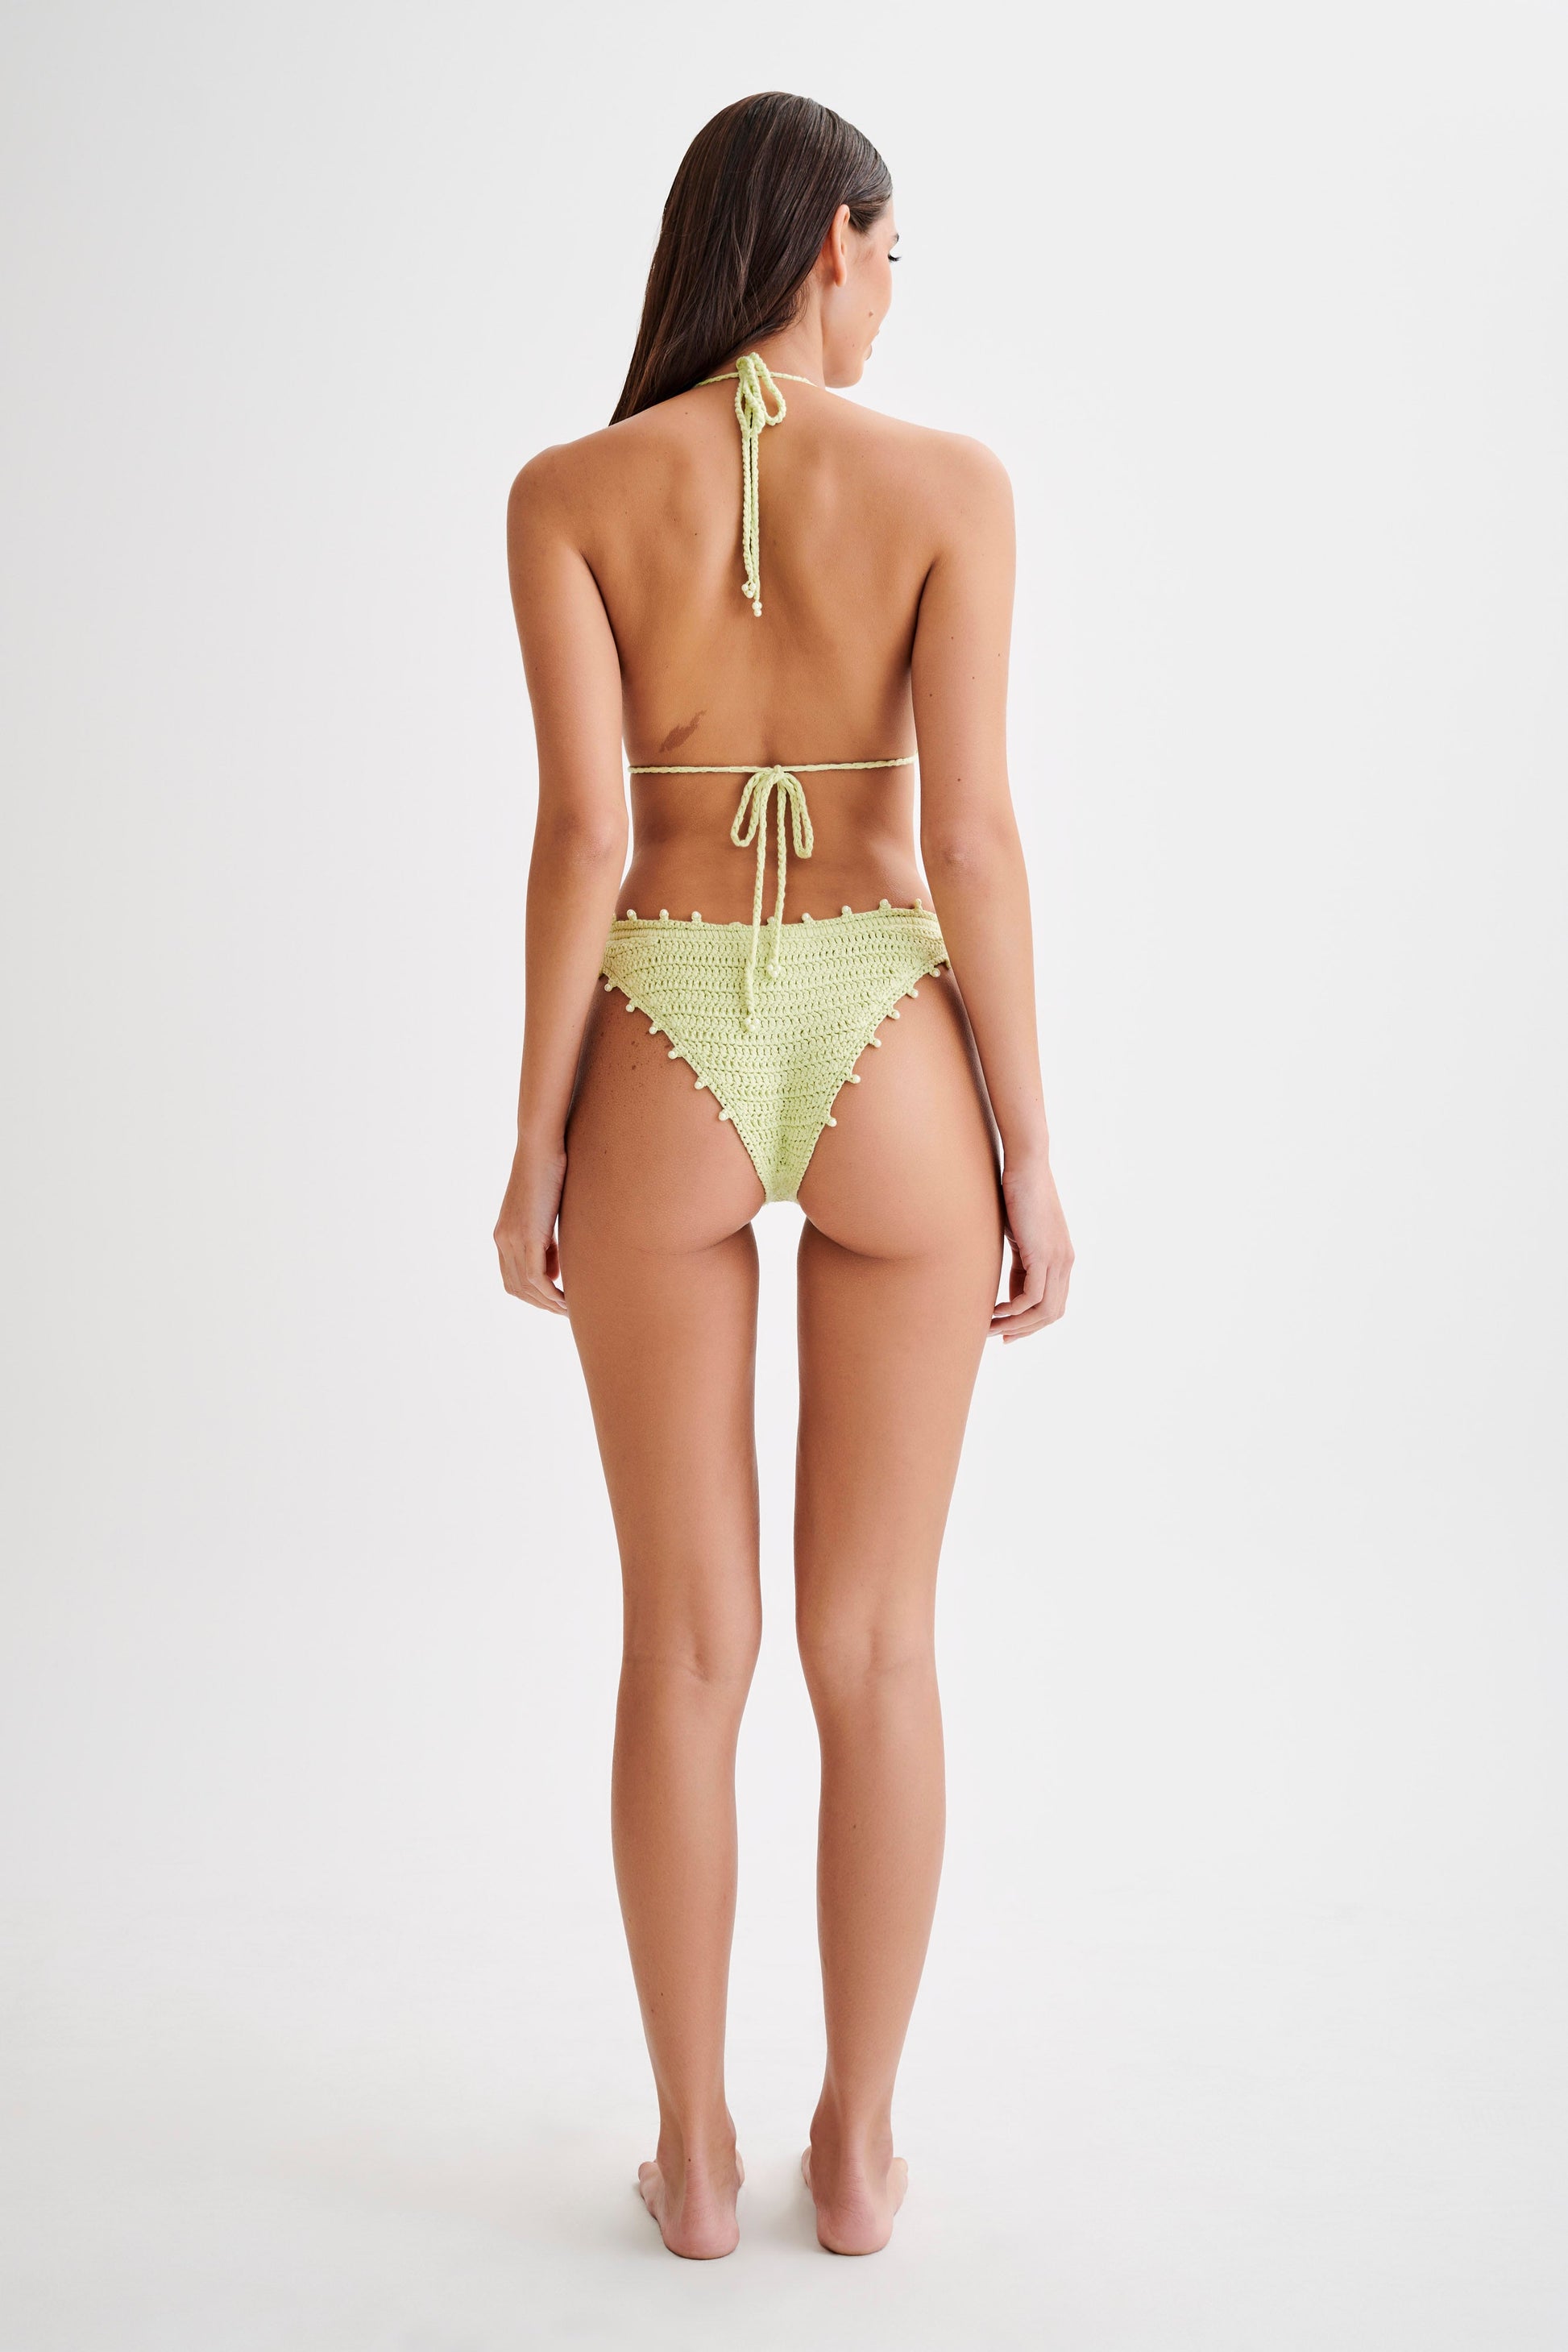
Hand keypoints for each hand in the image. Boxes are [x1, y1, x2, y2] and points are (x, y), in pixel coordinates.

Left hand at [494, 1139, 568, 1316]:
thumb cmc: (547, 1170)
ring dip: (547, 1302)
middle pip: (515, 1287)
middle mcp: (502, 1240)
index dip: (531, 1293)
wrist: (539, 1148)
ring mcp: (512, 1239)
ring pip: (526, 1287)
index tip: (553, 1297)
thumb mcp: (543, 1210)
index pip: (511, 1276)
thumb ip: (544, 1236)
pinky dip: (551, 1294)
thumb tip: (552, 1261)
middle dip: (539, 1303)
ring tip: (568, 1308)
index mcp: (503, 1234)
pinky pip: (536, 1278)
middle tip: (563, 1309)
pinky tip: (565, 1300)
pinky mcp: (528, 1237)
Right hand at [991, 1155, 1072, 1341]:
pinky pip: (1032, 1297)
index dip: (1031, 1324)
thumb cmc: (1018, 1194)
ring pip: (1043, 1310)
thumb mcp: (1021, 1236)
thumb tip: (1010, 1287)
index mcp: (1062, 1259)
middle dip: (1024, 1330)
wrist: (1026, 1166)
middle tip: (997, 1336)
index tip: (1006, 1331)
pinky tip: (994, 1311)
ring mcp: (1057, 1260)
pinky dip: (1013, 1310)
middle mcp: (1065, 1263)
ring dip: (1015, 1325)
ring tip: (989, 1327)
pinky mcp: (1044, 1255)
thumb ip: (1022, 1262)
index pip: (1052, 1304)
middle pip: (1051, 1314)